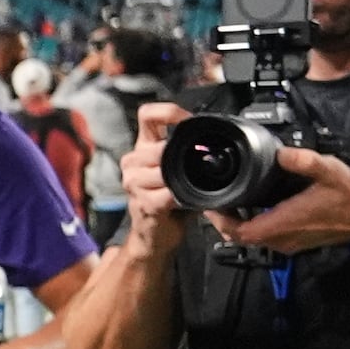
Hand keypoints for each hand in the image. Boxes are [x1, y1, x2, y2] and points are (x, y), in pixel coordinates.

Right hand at [117, 102, 187, 244]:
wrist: (154, 236)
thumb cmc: (167, 202)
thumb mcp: (176, 170)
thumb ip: (187, 153)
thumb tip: (215, 142)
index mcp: (143, 148)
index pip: (147, 114)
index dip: (170, 112)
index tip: (188, 120)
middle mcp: (133, 162)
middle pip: (157, 147)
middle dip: (180, 155)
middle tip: (197, 163)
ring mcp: (134, 183)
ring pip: (162, 170)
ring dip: (180, 178)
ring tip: (188, 185)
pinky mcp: (144, 203)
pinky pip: (167, 193)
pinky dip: (181, 196)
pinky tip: (184, 200)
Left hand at [210, 144, 349, 254]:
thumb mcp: (329, 171)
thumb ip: (305, 161)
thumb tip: (282, 153)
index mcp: (285, 223)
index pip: (241, 232)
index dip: (221, 221)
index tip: (210, 206)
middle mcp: (283, 238)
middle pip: (241, 238)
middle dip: (224, 222)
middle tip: (216, 202)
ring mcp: (289, 243)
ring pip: (253, 240)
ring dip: (238, 225)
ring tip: (229, 203)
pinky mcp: (295, 242)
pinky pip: (266, 238)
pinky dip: (253, 226)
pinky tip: (253, 208)